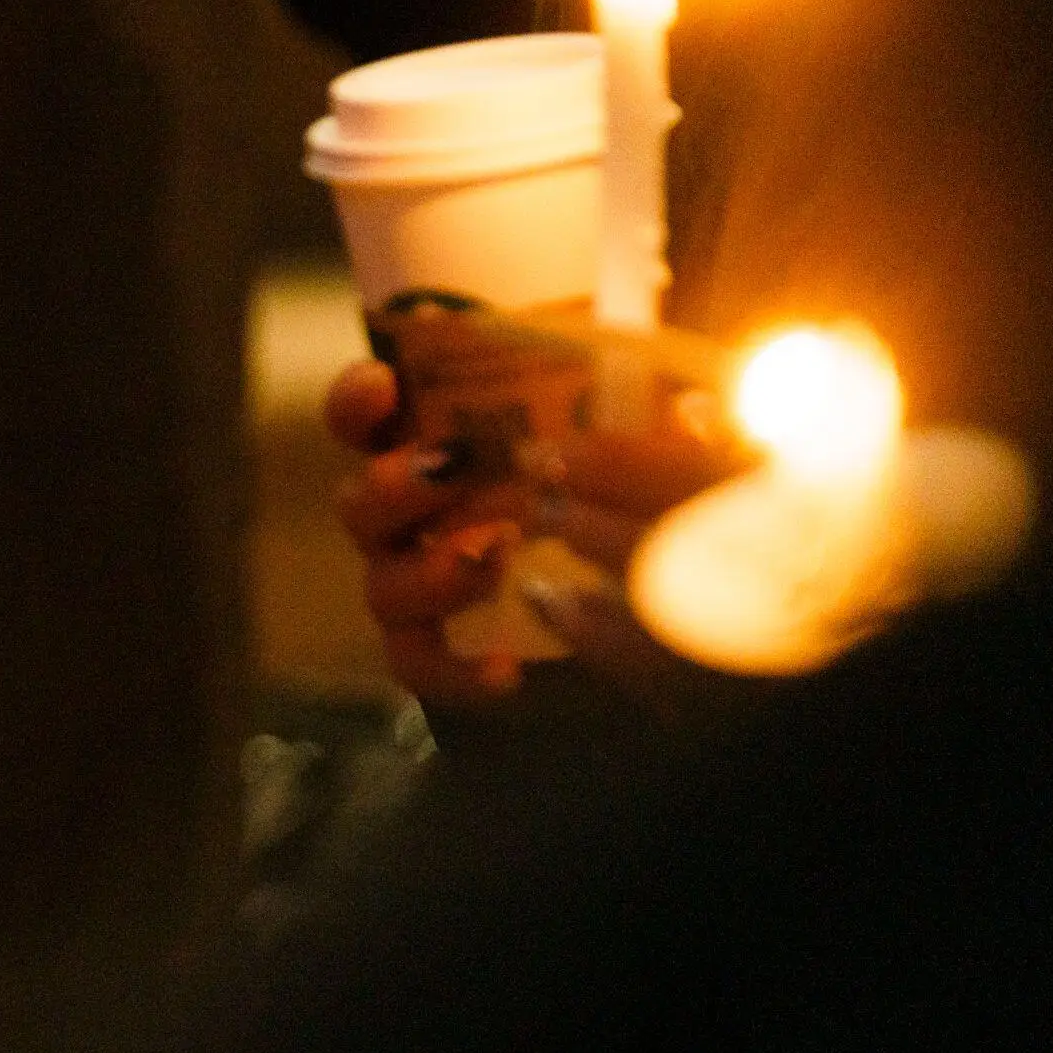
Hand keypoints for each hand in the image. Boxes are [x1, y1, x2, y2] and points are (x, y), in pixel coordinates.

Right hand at [326, 358, 752, 713]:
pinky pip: (417, 665)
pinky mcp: (434, 653)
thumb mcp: (631, 467)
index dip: (358, 399)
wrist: (618, 627)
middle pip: (359, 503)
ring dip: (432, 571)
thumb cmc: (606, 519)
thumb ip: (646, 439)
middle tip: (451, 467)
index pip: (366, 422)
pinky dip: (454, 669)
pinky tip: (506, 670)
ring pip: (382, 585)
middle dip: (395, 484)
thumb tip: (693, 411)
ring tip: (495, 559)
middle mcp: (408, 523)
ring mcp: (414, 589)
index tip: (386, 383)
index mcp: (432, 455)